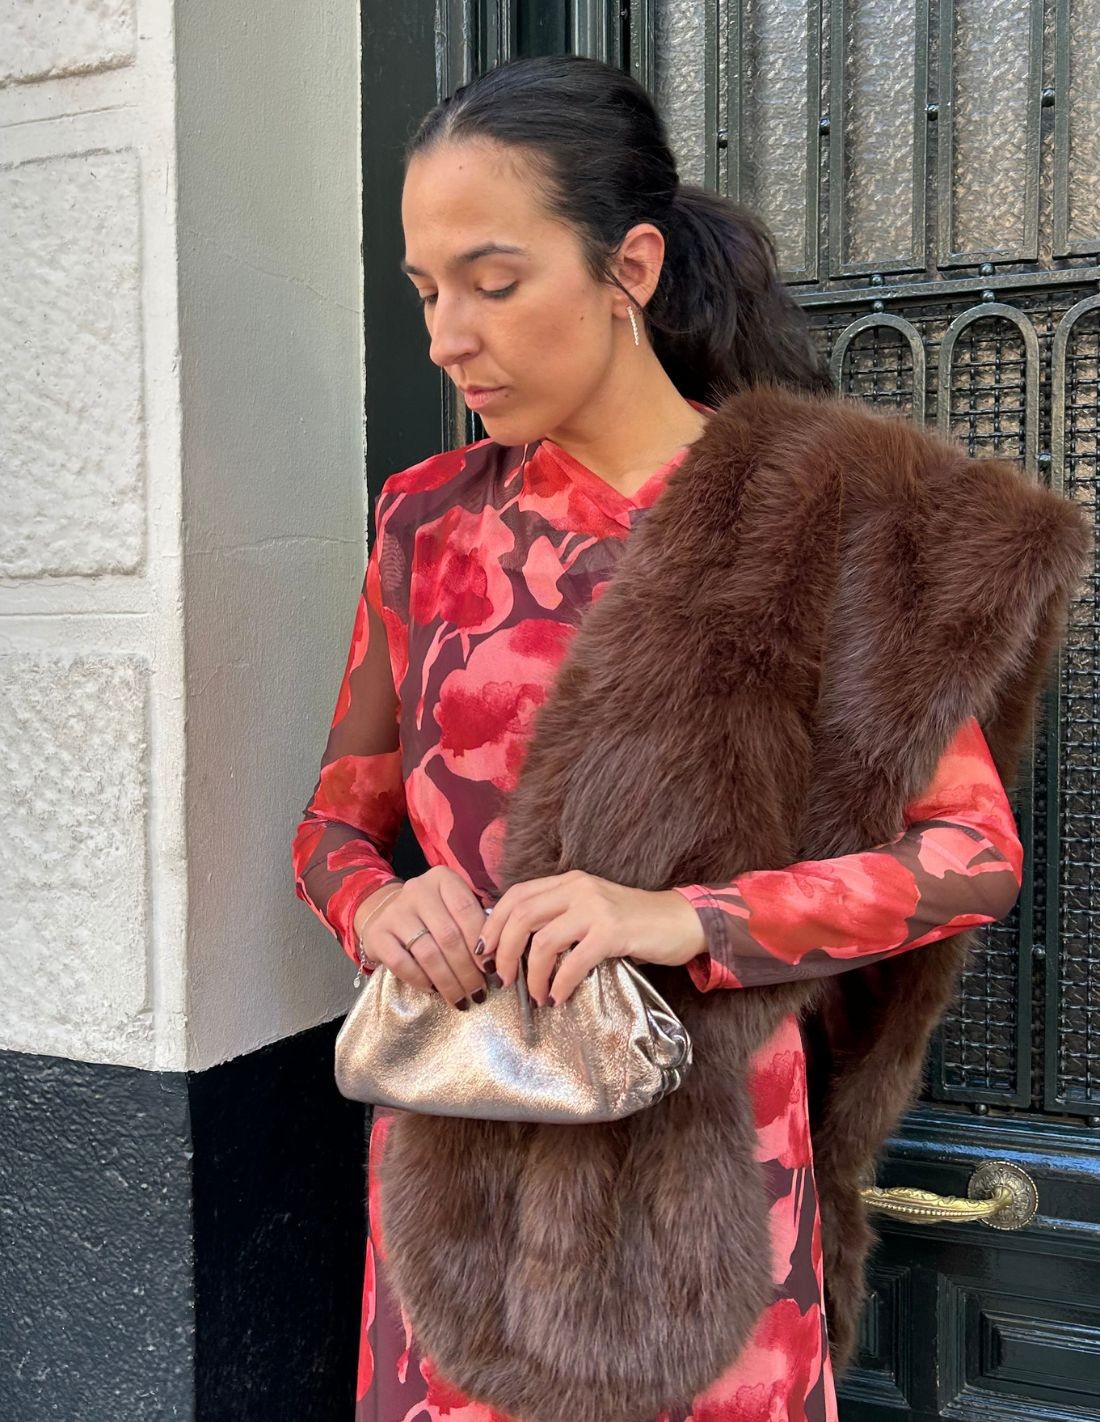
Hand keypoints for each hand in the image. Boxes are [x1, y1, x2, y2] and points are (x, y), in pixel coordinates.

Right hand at [352, 866, 493, 1007]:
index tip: (491, 969)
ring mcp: (395, 912)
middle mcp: (418, 890)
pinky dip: (421, 980)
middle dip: (467, 970)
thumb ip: (475, 923)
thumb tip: (498, 958)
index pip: (466, 910)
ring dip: (448, 981)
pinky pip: (402, 963)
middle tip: (479, 992)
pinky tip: (433, 990)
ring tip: (461, 999)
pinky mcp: (378, 934)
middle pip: (449, 936)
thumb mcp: (453, 906)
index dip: (481, 942)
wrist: (384, 912)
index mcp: (442, 879)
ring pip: (428, 953)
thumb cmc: (432, 913)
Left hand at [475, 869, 706, 1006]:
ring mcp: (595, 908)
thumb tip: (518, 949)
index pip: (516, 895)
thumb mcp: (590, 912)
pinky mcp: (613, 931)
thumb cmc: (633, 923)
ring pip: (543, 940)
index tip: (485, 953)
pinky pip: (573, 961)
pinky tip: (558, 997)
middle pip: (521, 915)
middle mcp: (578, 888)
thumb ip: (560, 919)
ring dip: (531, 974)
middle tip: (502, 979)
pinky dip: (559, 983)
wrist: (680, 921)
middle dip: (503, 951)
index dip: (493, 924)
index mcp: (568, 881)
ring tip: (534, 995)